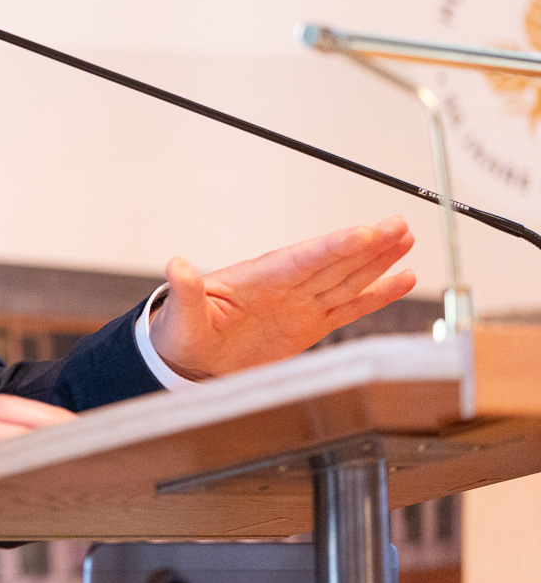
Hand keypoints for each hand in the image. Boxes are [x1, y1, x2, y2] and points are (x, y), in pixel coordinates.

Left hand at [150, 215, 415, 379]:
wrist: (189, 358)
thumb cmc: (182, 331)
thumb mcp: (182, 314)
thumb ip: (186, 291)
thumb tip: (176, 267)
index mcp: (257, 280)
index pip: (302, 259)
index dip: (332, 247)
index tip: (361, 233)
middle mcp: (285, 287)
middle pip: (333, 261)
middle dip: (367, 245)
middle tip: (398, 224)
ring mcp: (300, 304)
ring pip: (347, 278)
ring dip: (377, 261)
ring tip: (405, 240)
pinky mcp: (310, 325)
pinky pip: (349, 307)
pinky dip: (376, 295)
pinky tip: (399, 279)